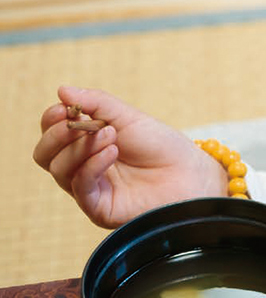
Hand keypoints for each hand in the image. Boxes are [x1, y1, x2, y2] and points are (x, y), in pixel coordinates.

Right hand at [33, 85, 227, 227]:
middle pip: (44, 155)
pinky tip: (112, 151)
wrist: (189, 173)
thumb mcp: (127, 117)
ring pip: (59, 170)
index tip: (65, 108)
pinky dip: (92, 166)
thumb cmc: (160, 146)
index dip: (52, 119)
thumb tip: (62, 89)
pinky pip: (81, 188)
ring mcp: (88, 189)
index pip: (51, 133)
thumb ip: (96, 103)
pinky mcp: (99, 208)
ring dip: (81, 147)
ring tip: (111, 134)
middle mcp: (81, 167)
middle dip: (56, 135)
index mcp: (84, 144)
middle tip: (75, 122)